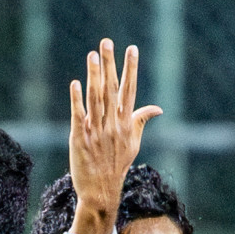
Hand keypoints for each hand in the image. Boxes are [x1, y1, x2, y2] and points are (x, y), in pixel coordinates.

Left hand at [67, 40, 162, 233]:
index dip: (130, 69)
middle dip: (110, 64)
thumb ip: (141, 121)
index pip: (130, 90)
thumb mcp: (133, 143)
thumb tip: (158, 108)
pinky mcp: (80, 139)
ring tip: (92, 55)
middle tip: (106, 42)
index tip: (131, 48)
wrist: (101, 190)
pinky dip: (77, 100)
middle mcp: (113, 124)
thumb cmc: (117, 165)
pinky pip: (79, 116)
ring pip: (96, 99)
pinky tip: (76, 83)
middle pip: (111, 89)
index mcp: (126, 123)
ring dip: (94, 76)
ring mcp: (96, 131)